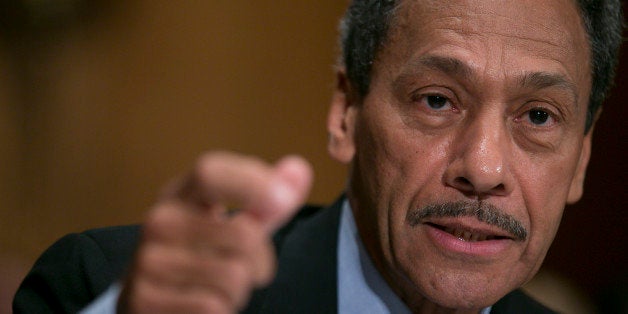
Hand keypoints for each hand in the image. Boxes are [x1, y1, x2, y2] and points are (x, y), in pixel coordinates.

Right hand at [117, 151, 312, 312]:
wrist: (154, 300)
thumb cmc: (202, 254)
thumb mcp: (233, 222)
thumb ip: (267, 201)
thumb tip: (299, 169)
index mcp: (181, 193)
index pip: (211, 172)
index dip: (253, 182)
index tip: (285, 199)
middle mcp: (159, 220)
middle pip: (243, 234)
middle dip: (261, 260)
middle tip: (246, 267)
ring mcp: (147, 260)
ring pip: (234, 276)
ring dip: (240, 290)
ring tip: (218, 286)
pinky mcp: (145, 300)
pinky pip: (214, 307)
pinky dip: (222, 311)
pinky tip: (203, 304)